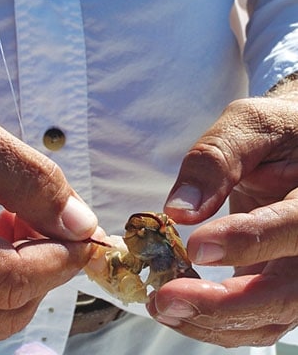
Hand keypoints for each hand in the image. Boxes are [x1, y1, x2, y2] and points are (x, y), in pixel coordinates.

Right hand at [0, 126, 98, 339]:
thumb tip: (81, 224)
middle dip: (45, 270)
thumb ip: (30, 182)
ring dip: (24, 275)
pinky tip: (0, 232)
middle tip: (54, 227)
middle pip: (4, 309)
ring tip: (20, 224)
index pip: (11, 280)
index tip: (87, 237)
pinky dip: (1, 275)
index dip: (61, 259)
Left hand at [147, 95, 297, 346]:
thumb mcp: (249, 127)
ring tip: (163, 306)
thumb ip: (216, 160)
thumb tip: (181, 209)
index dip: (247, 242)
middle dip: (224, 304)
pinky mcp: (281, 280)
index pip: (295, 227)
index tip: (196, 246)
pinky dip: (217, 320)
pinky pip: (256, 314)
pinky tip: (181, 305)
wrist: (293, 151)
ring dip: (213, 321)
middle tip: (166, 299)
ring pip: (270, 316)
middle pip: (285, 294)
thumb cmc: (276, 134)